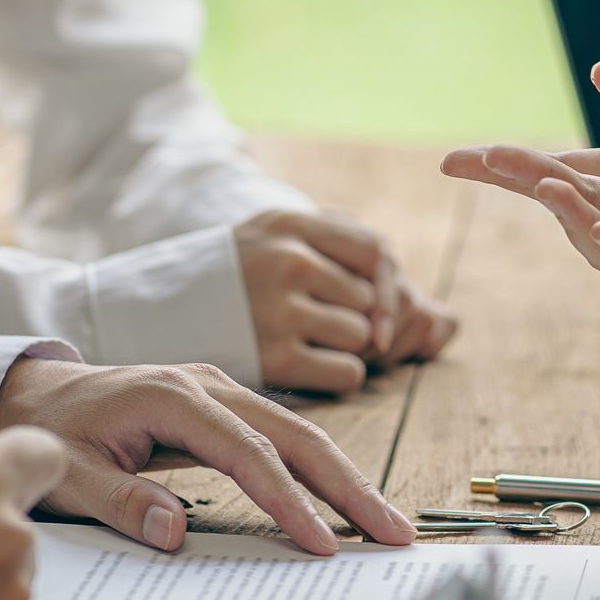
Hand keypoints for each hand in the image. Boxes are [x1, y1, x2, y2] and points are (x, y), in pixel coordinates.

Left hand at [0, 357, 418, 553]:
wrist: (32, 392)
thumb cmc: (46, 433)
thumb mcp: (64, 473)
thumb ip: (118, 501)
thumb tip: (176, 533)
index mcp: (172, 397)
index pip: (248, 453)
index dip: (289, 500)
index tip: (322, 543)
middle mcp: (208, 385)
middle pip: (298, 434)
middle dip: (350, 486)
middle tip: (393, 531)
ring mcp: (222, 391)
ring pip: (302, 433)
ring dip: (347, 479)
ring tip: (388, 523)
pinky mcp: (226, 407)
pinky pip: (285, 438)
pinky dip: (321, 470)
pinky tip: (348, 503)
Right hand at [235, 210, 454, 391]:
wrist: (150, 318)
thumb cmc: (236, 286)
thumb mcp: (286, 252)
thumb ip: (367, 278)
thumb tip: (450, 324)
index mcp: (289, 222)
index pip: (375, 250)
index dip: (387, 285)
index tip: (376, 309)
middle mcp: (286, 259)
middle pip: (372, 301)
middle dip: (367, 323)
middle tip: (336, 333)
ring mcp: (278, 307)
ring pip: (363, 337)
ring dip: (349, 350)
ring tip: (307, 344)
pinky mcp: (272, 355)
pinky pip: (349, 373)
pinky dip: (338, 377)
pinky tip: (305, 368)